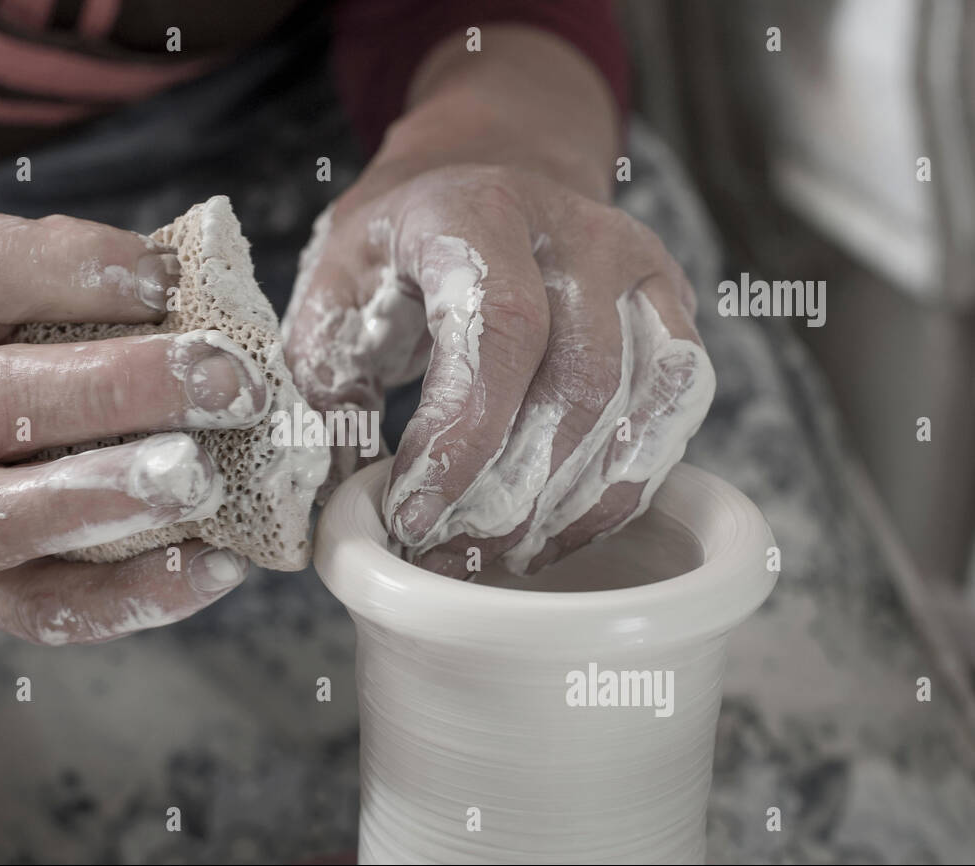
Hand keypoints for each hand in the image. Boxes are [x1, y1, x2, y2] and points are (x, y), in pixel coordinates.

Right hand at [0, 213, 268, 643]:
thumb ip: (97, 298)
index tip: (167, 280)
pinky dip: (138, 592)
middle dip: (119, 388)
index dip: (69, 267)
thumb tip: (219, 291)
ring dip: (109, 494)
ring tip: (202, 478)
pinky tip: (216, 565)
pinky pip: (51, 608)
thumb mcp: (17, 317)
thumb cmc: (8, 381)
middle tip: (226, 385)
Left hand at [284, 162, 713, 577]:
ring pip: (637, 407)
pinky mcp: (672, 307)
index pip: (498, 328)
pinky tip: (562, 526)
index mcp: (477, 211)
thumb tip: (341, 494)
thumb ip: (327, 382)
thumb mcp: (335, 288)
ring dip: (570, 504)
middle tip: (451, 552)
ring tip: (502, 555)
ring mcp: (638, 267)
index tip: (416, 514)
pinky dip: (621, 487)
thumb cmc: (401, 245)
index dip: (464, 437)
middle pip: (576, 382)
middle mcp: (576, 231)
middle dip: (512, 491)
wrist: (486, 175)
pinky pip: (673, 412)